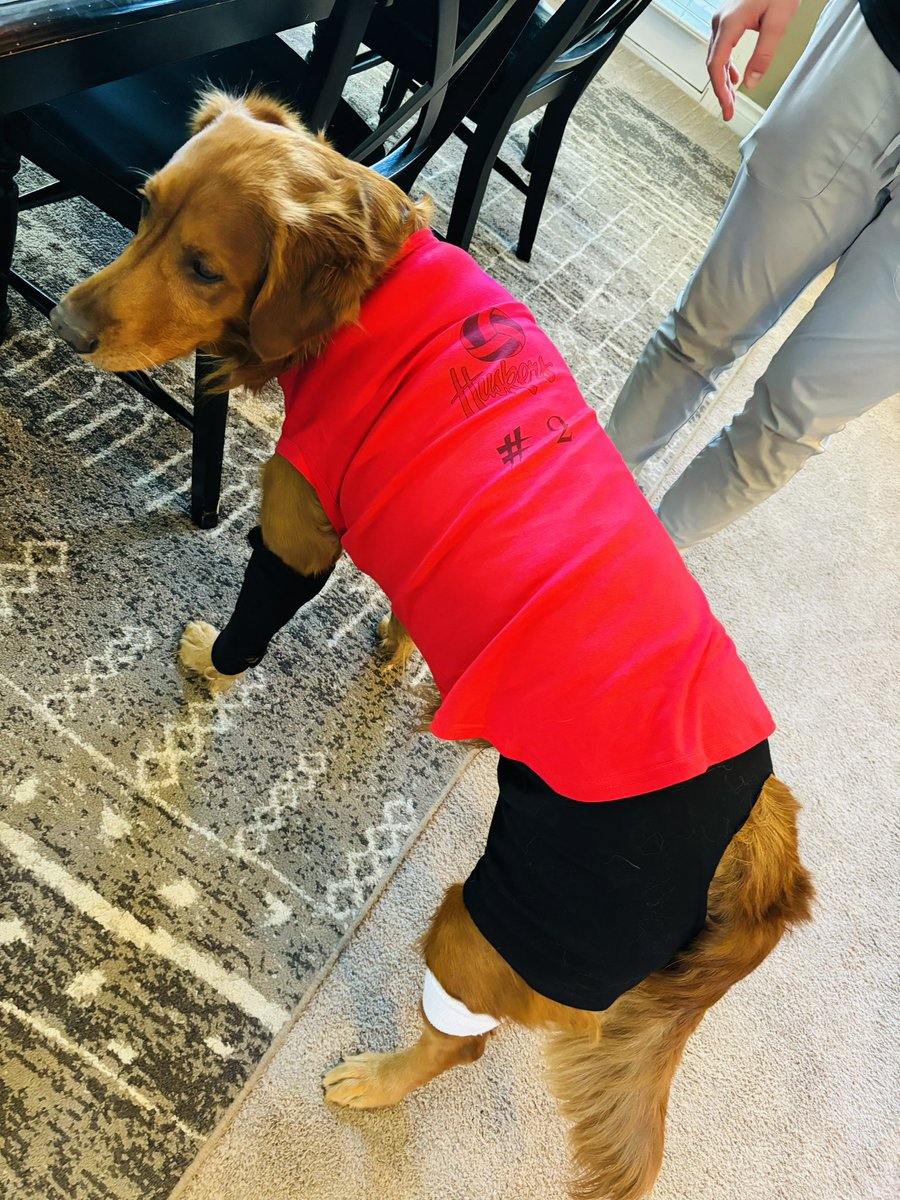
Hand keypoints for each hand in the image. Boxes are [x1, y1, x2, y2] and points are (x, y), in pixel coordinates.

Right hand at [707, 0, 800, 120]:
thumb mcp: (778, 22)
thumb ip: (764, 54)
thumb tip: (751, 83)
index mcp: (729, 24)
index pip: (717, 66)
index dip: (720, 91)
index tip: (727, 109)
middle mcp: (720, 22)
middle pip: (713, 64)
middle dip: (720, 90)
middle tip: (729, 111)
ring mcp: (722, 20)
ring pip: (716, 57)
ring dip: (723, 80)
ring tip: (732, 99)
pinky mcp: (728, 19)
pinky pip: (721, 48)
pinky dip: (726, 66)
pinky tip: (735, 77)